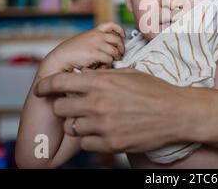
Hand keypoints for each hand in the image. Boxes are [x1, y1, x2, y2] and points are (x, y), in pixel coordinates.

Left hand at [34, 69, 197, 152]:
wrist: (176, 113)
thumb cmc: (155, 90)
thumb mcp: (129, 73)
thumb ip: (103, 75)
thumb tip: (83, 76)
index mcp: (102, 81)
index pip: (60, 82)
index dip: (45, 86)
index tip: (41, 89)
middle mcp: (98, 103)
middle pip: (61, 108)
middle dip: (66, 106)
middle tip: (77, 106)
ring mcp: (103, 125)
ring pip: (71, 127)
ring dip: (78, 123)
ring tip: (94, 119)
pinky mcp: (110, 144)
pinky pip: (86, 143)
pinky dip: (91, 138)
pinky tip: (104, 131)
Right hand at [46, 22, 124, 71]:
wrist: (60, 58)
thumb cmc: (71, 52)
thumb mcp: (84, 40)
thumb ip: (96, 40)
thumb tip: (109, 47)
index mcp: (94, 31)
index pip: (111, 25)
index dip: (120, 30)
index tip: (123, 36)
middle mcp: (97, 36)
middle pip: (118, 40)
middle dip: (121, 48)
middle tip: (118, 55)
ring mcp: (97, 44)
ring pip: (115, 51)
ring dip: (114, 59)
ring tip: (108, 63)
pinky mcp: (95, 54)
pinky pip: (109, 60)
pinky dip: (108, 65)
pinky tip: (101, 67)